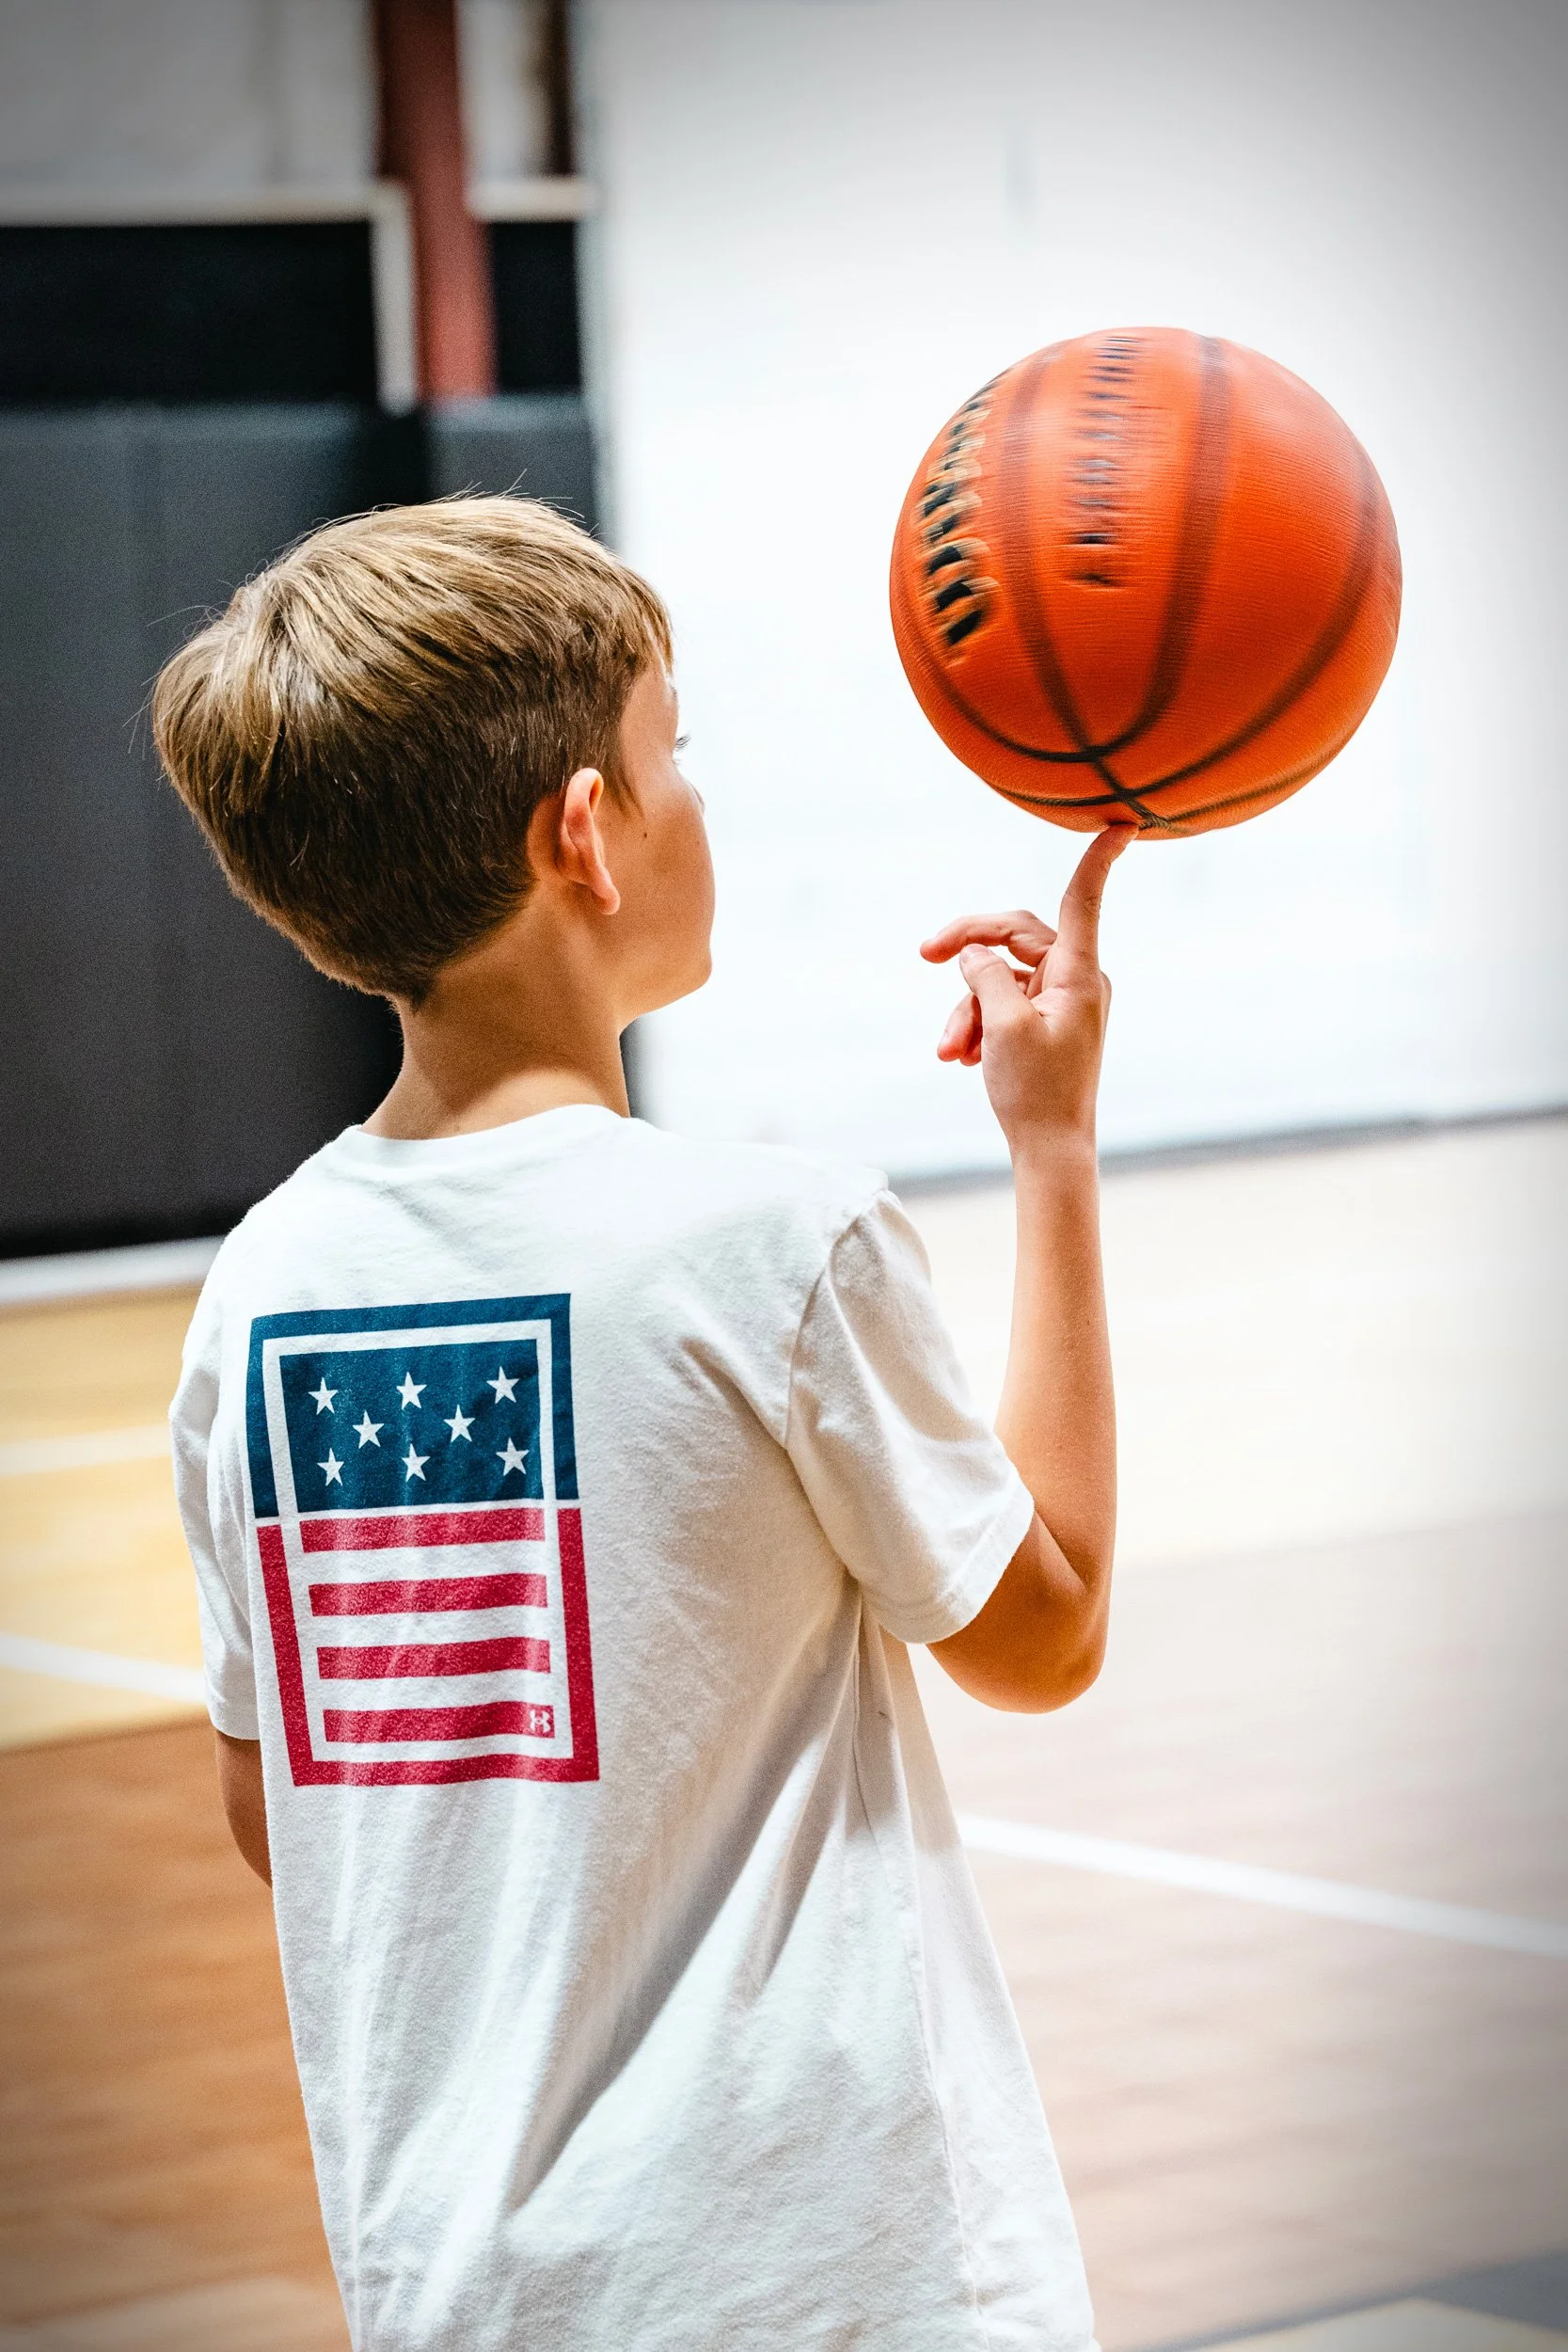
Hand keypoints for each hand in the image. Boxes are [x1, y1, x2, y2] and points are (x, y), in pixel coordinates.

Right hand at [920, 825, 1132, 1155]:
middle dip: (967, 953)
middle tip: (923, 953)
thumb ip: (984, 975)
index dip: (1098, 858)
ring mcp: (1059, 1001)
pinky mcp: (1043, 1022)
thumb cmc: (1036, 1091)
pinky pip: (1001, 1003)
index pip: (1083, 901)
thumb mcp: (1001, 1026)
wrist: (1050, 1149)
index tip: (1122, 822)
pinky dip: (976, 1024)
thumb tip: (971, 952)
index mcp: (1078, 972)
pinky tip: (961, 1057)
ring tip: (949, 1051)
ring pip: (998, 977)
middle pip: (1013, 935)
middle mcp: (1074, 979)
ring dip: (965, 1009)